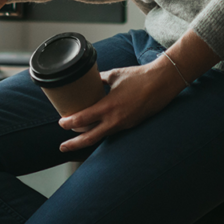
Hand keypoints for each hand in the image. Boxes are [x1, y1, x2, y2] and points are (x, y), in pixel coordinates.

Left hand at [55, 56, 185, 151]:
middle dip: (74, 144)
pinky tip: (96, 130)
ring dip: (88, 139)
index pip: (83, 119)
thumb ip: (100, 79)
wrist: (162, 83)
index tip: (61, 122)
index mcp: (108, 106)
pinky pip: (112, 131)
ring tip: (76, 140)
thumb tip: (89, 80)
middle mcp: (115, 120)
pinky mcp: (131, 125)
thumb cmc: (139, 77)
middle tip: (62, 148)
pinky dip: (102, 132)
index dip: (69, 122)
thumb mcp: (114, 75)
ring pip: (101, 136)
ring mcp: (124, 125)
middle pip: (90, 138)